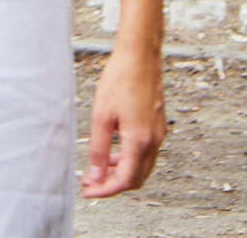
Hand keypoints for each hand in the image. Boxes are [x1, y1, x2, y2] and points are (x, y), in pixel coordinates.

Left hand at [83, 47, 165, 197]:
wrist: (140, 55)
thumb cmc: (121, 78)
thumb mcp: (102, 115)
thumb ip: (99, 149)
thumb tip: (95, 176)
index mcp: (139, 141)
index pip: (125, 181)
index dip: (105, 190)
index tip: (88, 190)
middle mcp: (153, 141)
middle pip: (136, 178)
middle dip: (114, 184)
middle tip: (93, 182)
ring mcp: (158, 133)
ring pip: (142, 166)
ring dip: (122, 172)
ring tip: (100, 167)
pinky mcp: (157, 125)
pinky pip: (145, 152)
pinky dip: (130, 158)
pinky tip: (114, 150)